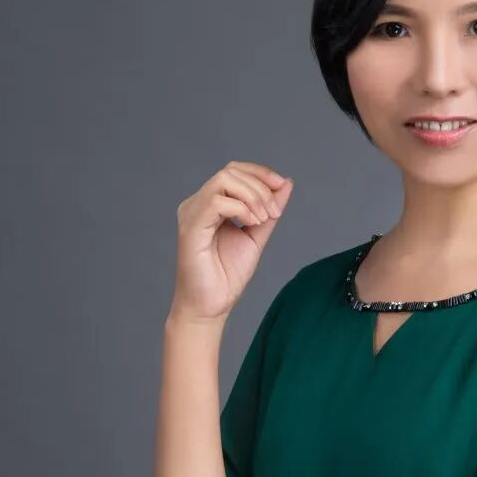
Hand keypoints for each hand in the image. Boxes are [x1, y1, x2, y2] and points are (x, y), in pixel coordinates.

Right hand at [168, 161, 293, 322]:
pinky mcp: (190, 228)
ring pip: (223, 180)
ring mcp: (191, 214)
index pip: (234, 171)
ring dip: (253, 196)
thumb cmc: (228, 274)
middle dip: (260, 186)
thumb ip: (270, 210)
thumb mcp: (257, 234)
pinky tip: (252, 223)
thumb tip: (286, 183)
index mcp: (210, 204)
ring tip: (264, 218)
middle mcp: (197, 204)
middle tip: (275, 211)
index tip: (282, 186)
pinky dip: (241, 208)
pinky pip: (216, 202)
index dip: (260, 173)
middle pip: (230, 171)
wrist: (212, 305)